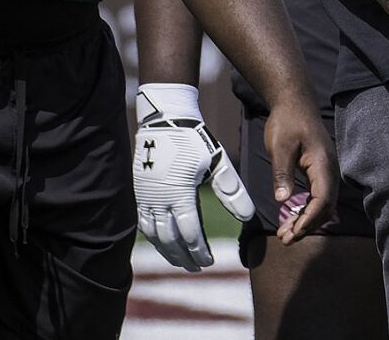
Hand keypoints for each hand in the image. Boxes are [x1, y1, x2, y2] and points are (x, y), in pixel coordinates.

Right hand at [133, 83, 256, 270]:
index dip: (199, 251)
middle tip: (198, 268)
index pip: (189, 233)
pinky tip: (164, 243)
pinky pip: (143, 223)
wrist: (165, 119)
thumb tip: (248, 217)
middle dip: (184, 256)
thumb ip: (232, 191)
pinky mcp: (139, 192)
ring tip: (182, 261)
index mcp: (178, 194)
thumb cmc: (195, 140)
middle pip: (169, 239)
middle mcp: (158, 200)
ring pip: (154, 235)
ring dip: (167, 251)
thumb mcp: (218, 162)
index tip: (210, 262)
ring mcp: (145, 197)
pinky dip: (154, 238)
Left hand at [260, 97, 339, 245]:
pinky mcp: (319, 172)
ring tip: (285, 234)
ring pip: (322, 204)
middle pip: (325, 206)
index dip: (310, 219)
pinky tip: (291, 219)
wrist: (294, 103)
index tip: (293, 233)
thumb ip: (282, 173)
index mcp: (323, 163)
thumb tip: (283, 201)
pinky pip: (317, 197)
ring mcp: (326, 171)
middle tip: (286, 239)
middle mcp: (329, 169)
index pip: (323, 198)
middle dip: (307, 226)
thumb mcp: (280, 147)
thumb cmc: (287, 122)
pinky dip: (306, 211)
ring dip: (306, 221)